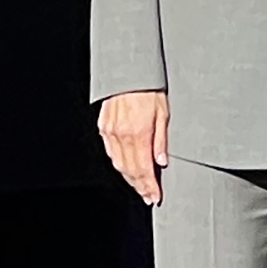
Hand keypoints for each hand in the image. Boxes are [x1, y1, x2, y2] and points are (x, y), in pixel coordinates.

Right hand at [99, 89, 170, 207]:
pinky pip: (110, 151)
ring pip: (118, 163)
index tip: (155, 196)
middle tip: (149, 196)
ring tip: (139, 186)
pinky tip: (125, 168)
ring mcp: (110, 132)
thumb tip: (161, 162)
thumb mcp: (163, 112)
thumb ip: (161, 139)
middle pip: (130, 170)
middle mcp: (121, 136)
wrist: (128, 70)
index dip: (150, 186)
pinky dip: (118, 163)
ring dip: (129, 178)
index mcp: (138, 134)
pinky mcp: (104, 127)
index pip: (144, 169)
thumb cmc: (149, 88)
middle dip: (140, 186)